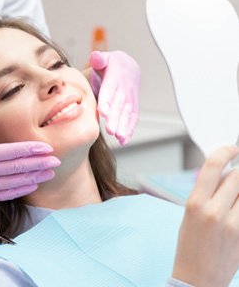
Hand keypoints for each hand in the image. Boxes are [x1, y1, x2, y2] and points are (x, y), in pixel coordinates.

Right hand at [0, 115, 59, 199]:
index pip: (13, 152)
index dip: (32, 150)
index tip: (48, 149)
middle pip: (18, 168)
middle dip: (39, 165)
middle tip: (57, 162)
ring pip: (14, 183)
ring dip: (34, 178)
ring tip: (50, 174)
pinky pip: (3, 195)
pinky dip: (19, 191)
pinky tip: (31, 186)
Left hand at [89, 50, 140, 144]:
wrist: (128, 67)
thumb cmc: (111, 65)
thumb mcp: (105, 58)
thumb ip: (99, 59)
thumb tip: (95, 57)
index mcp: (116, 77)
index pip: (110, 90)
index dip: (108, 100)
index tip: (103, 112)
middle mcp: (125, 89)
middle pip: (120, 105)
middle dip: (116, 118)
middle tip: (110, 130)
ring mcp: (130, 98)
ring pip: (127, 113)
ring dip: (123, 126)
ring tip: (118, 137)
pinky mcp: (133, 106)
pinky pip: (132, 118)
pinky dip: (129, 129)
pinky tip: (123, 140)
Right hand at [172, 146, 238, 286]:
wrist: (197, 277)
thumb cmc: (190, 244)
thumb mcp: (190, 213)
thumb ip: (207, 192)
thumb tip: (225, 174)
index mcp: (195, 203)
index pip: (213, 167)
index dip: (224, 152)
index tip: (231, 149)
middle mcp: (214, 211)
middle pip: (237, 176)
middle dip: (237, 173)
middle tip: (233, 179)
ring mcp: (233, 224)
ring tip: (232, 200)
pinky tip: (234, 211)